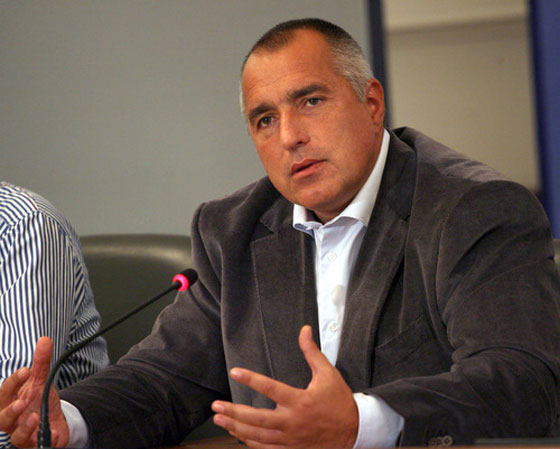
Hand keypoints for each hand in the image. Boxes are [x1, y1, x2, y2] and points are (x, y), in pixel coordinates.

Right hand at [0, 337, 68, 447]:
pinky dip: (46, 440)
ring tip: (35, 417)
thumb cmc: (38, 400)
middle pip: (2, 419)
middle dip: (10, 411)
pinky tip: (54, 433)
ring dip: (25, 428)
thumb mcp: (41, 380)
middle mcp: (13, 419)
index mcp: (10, 401)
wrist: (53, 420)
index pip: (5, 392)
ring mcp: (24, 433)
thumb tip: (44, 340)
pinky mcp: (36, 444)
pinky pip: (37, 446)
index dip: (13, 382)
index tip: (26, 370)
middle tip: (21, 402)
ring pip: (16, 437)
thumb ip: (41, 362)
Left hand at [212, 325, 357, 448]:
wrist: (354, 431)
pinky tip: (238, 435)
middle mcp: (292, 422)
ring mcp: (290, 440)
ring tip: (220, 419)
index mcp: (300, 401)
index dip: (251, 379)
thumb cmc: (339, 401)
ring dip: (236, 427)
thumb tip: (304, 330)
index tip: (235, 372)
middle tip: (216, 406)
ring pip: (257, 436)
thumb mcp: (328, 373)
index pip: (270, 388)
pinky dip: (250, 442)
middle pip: (257, 418)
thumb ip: (312, 352)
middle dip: (234, 412)